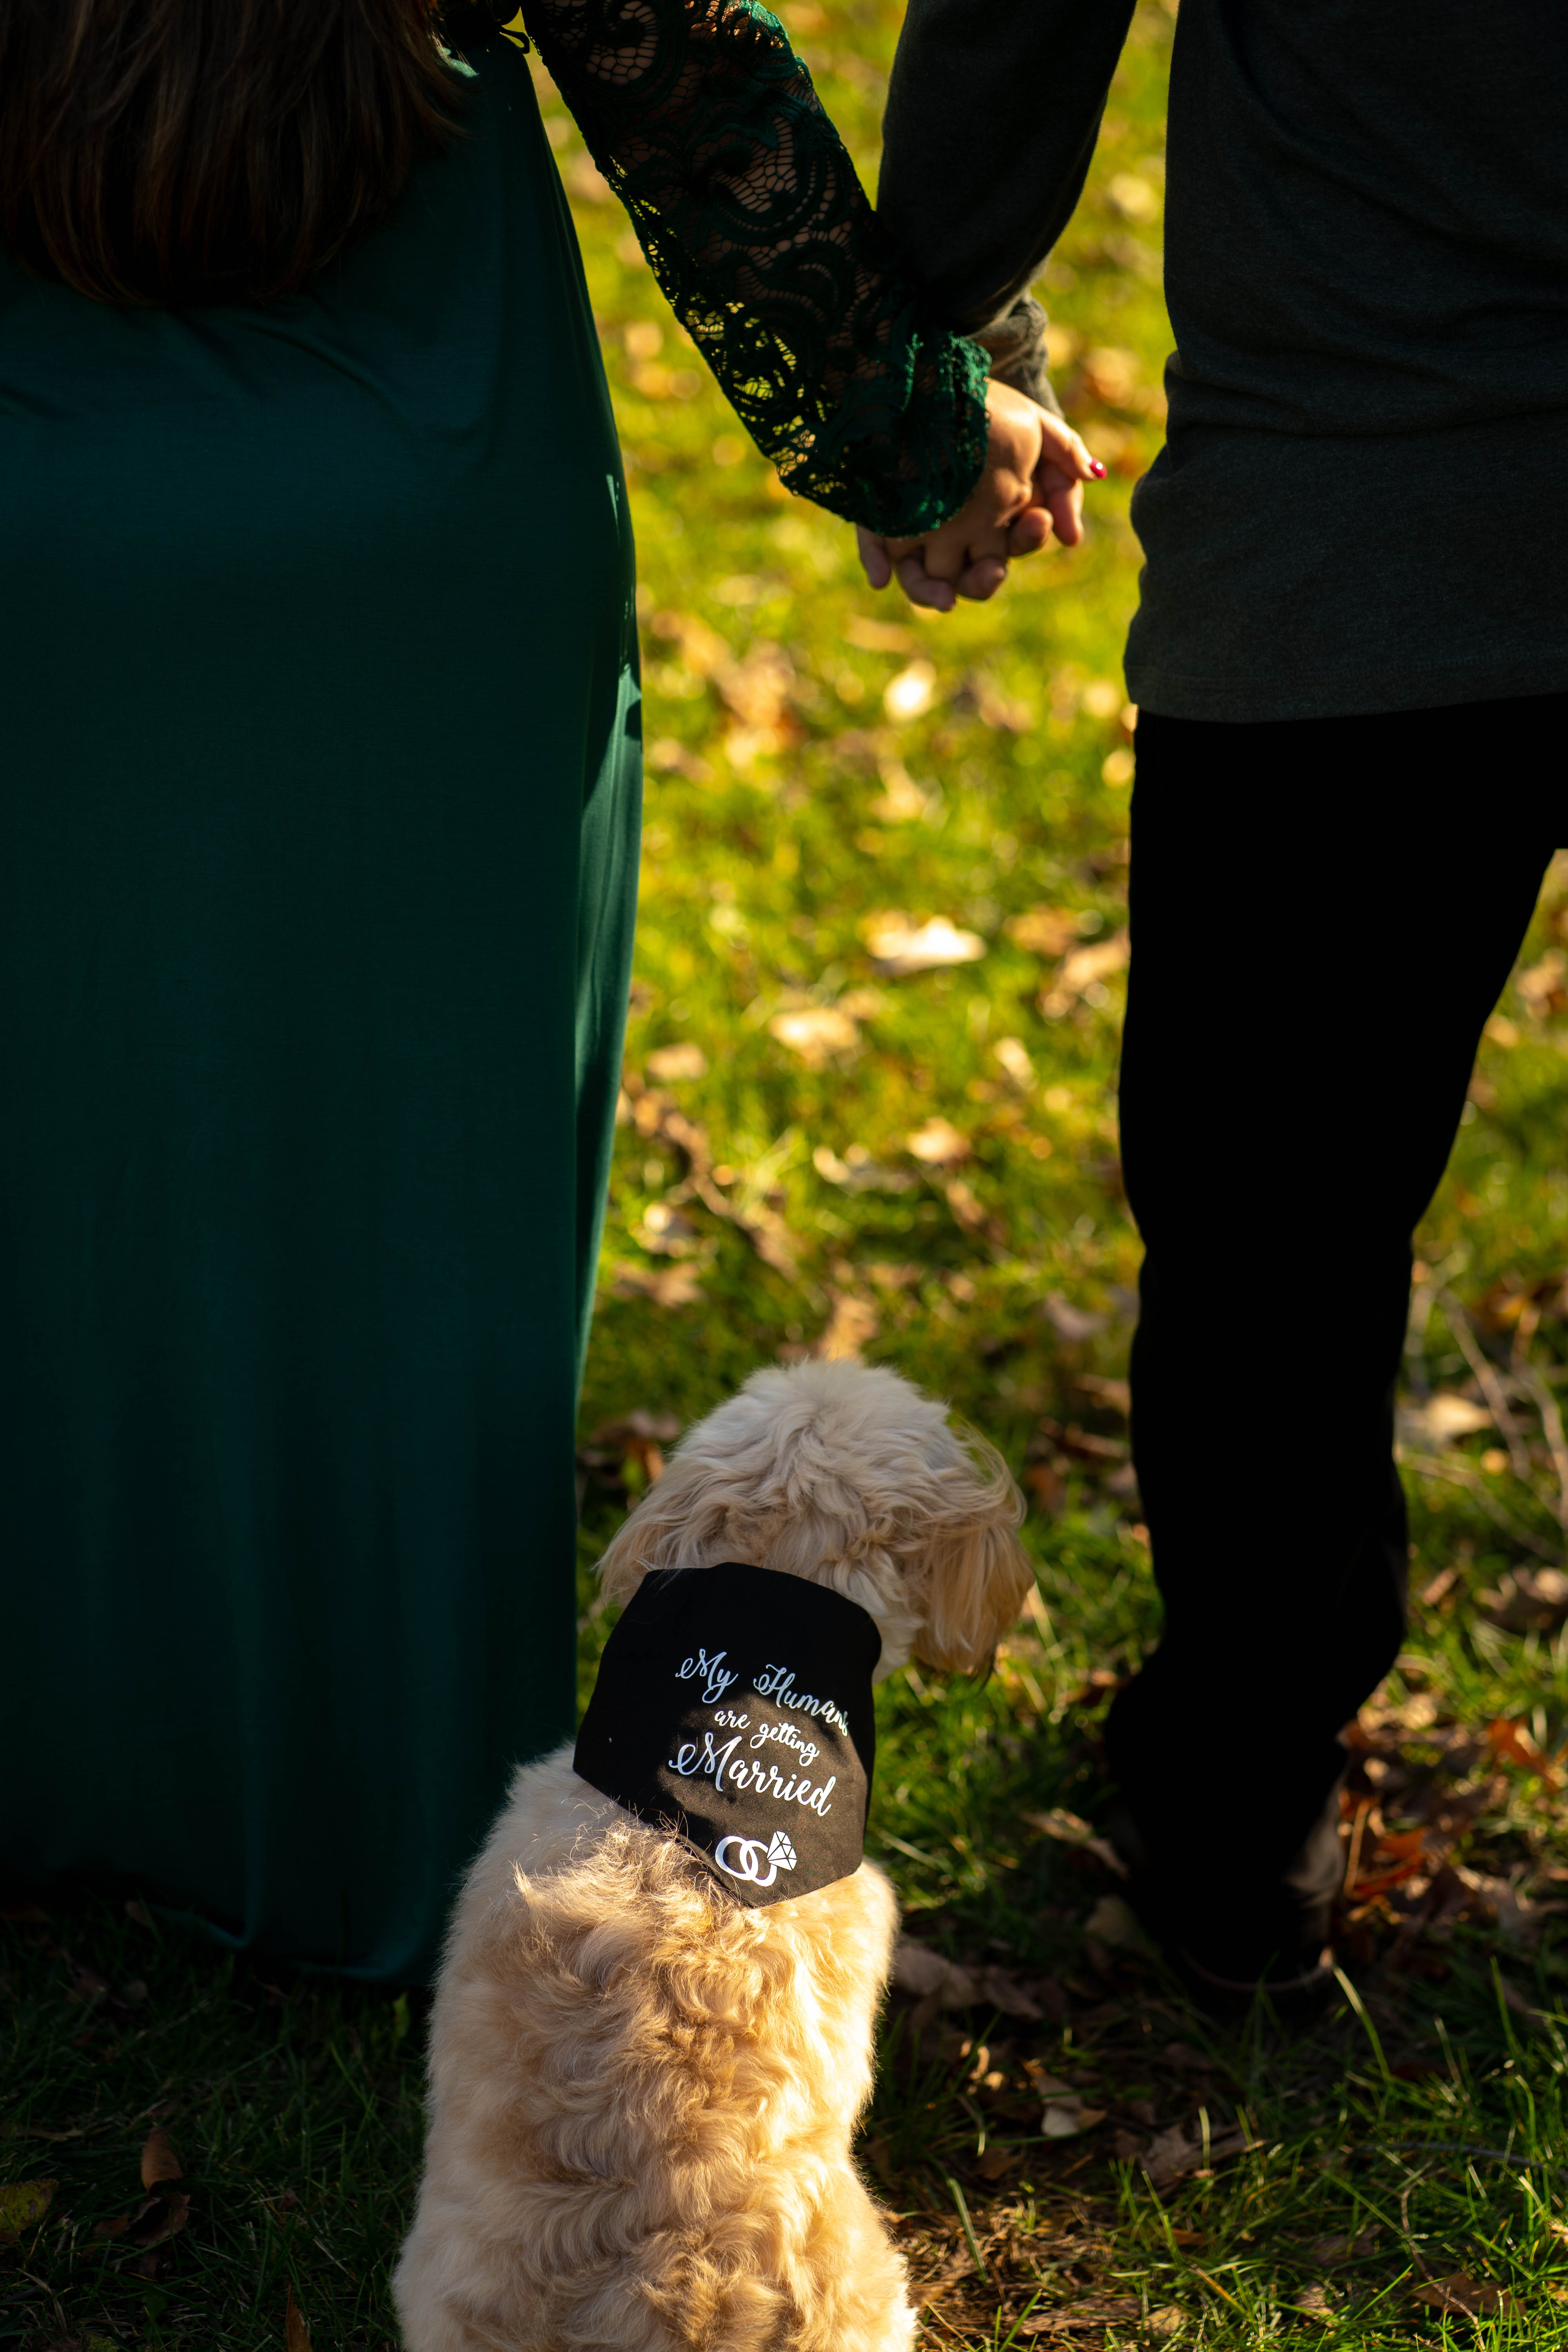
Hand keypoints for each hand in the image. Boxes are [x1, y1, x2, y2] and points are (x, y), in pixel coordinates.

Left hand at [857, 382, 1103, 611]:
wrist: (937, 379)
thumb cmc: (990, 408)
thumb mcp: (1034, 428)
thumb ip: (1066, 464)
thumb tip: (1078, 526)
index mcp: (999, 518)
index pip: (1017, 546)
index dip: (1029, 540)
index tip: (1037, 519)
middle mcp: (959, 533)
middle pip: (973, 576)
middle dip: (984, 579)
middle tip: (989, 570)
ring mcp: (917, 529)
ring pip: (925, 579)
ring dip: (932, 590)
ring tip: (940, 592)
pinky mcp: (878, 518)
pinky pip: (876, 549)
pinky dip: (877, 565)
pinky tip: (880, 577)